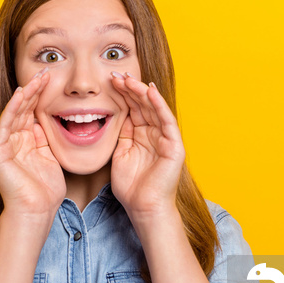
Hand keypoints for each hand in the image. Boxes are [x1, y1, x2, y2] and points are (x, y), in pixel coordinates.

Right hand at [0, 68, 65, 234]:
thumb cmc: (46, 189)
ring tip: (35, 79)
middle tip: (46, 71)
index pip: (33, 110)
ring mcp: (3, 144)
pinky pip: (5, 125)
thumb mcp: (52, 156)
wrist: (36, 211)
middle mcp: (13, 139)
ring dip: (24, 94)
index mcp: (26, 140)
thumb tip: (52, 119)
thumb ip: (49, 138)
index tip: (53, 77)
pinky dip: (12, 109)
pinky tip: (20, 96)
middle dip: (34, 89)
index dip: (42, 94)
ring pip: (14, 112)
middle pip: (23, 108)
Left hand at [110, 72, 184, 230]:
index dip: (122, 94)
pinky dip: (159, 105)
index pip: (133, 109)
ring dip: (142, 92)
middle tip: (116, 74)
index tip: (108, 81)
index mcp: (142, 135)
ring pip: (154, 109)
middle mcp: (155, 134)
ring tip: (129, 79)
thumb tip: (115, 116)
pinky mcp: (175, 146)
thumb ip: (120, 135)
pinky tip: (149, 92)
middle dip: (130, 88)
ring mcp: (166, 139)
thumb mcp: (120, 154)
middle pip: (143, 105)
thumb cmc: (132, 187)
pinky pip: (167, 121)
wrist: (144, 208)